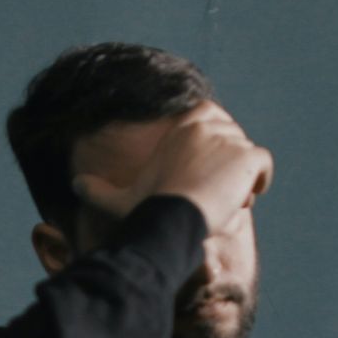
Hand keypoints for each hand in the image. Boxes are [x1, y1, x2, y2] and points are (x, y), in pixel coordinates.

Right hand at [71, 100, 273, 230]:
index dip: (212, 146)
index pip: (211, 120)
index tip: (205, 172)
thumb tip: (74, 184)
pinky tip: (243, 199)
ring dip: (241, 179)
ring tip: (224, 203)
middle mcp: (207, 124)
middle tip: (213, 194)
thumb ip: (97, 190)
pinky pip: (264, 165)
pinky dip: (259, 181)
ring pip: (247, 156)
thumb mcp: (119, 198)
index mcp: (183, 125)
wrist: (172, 217)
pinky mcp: (248, 156)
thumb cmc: (146, 208)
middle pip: (232, 140)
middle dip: (227, 165)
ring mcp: (230, 138)